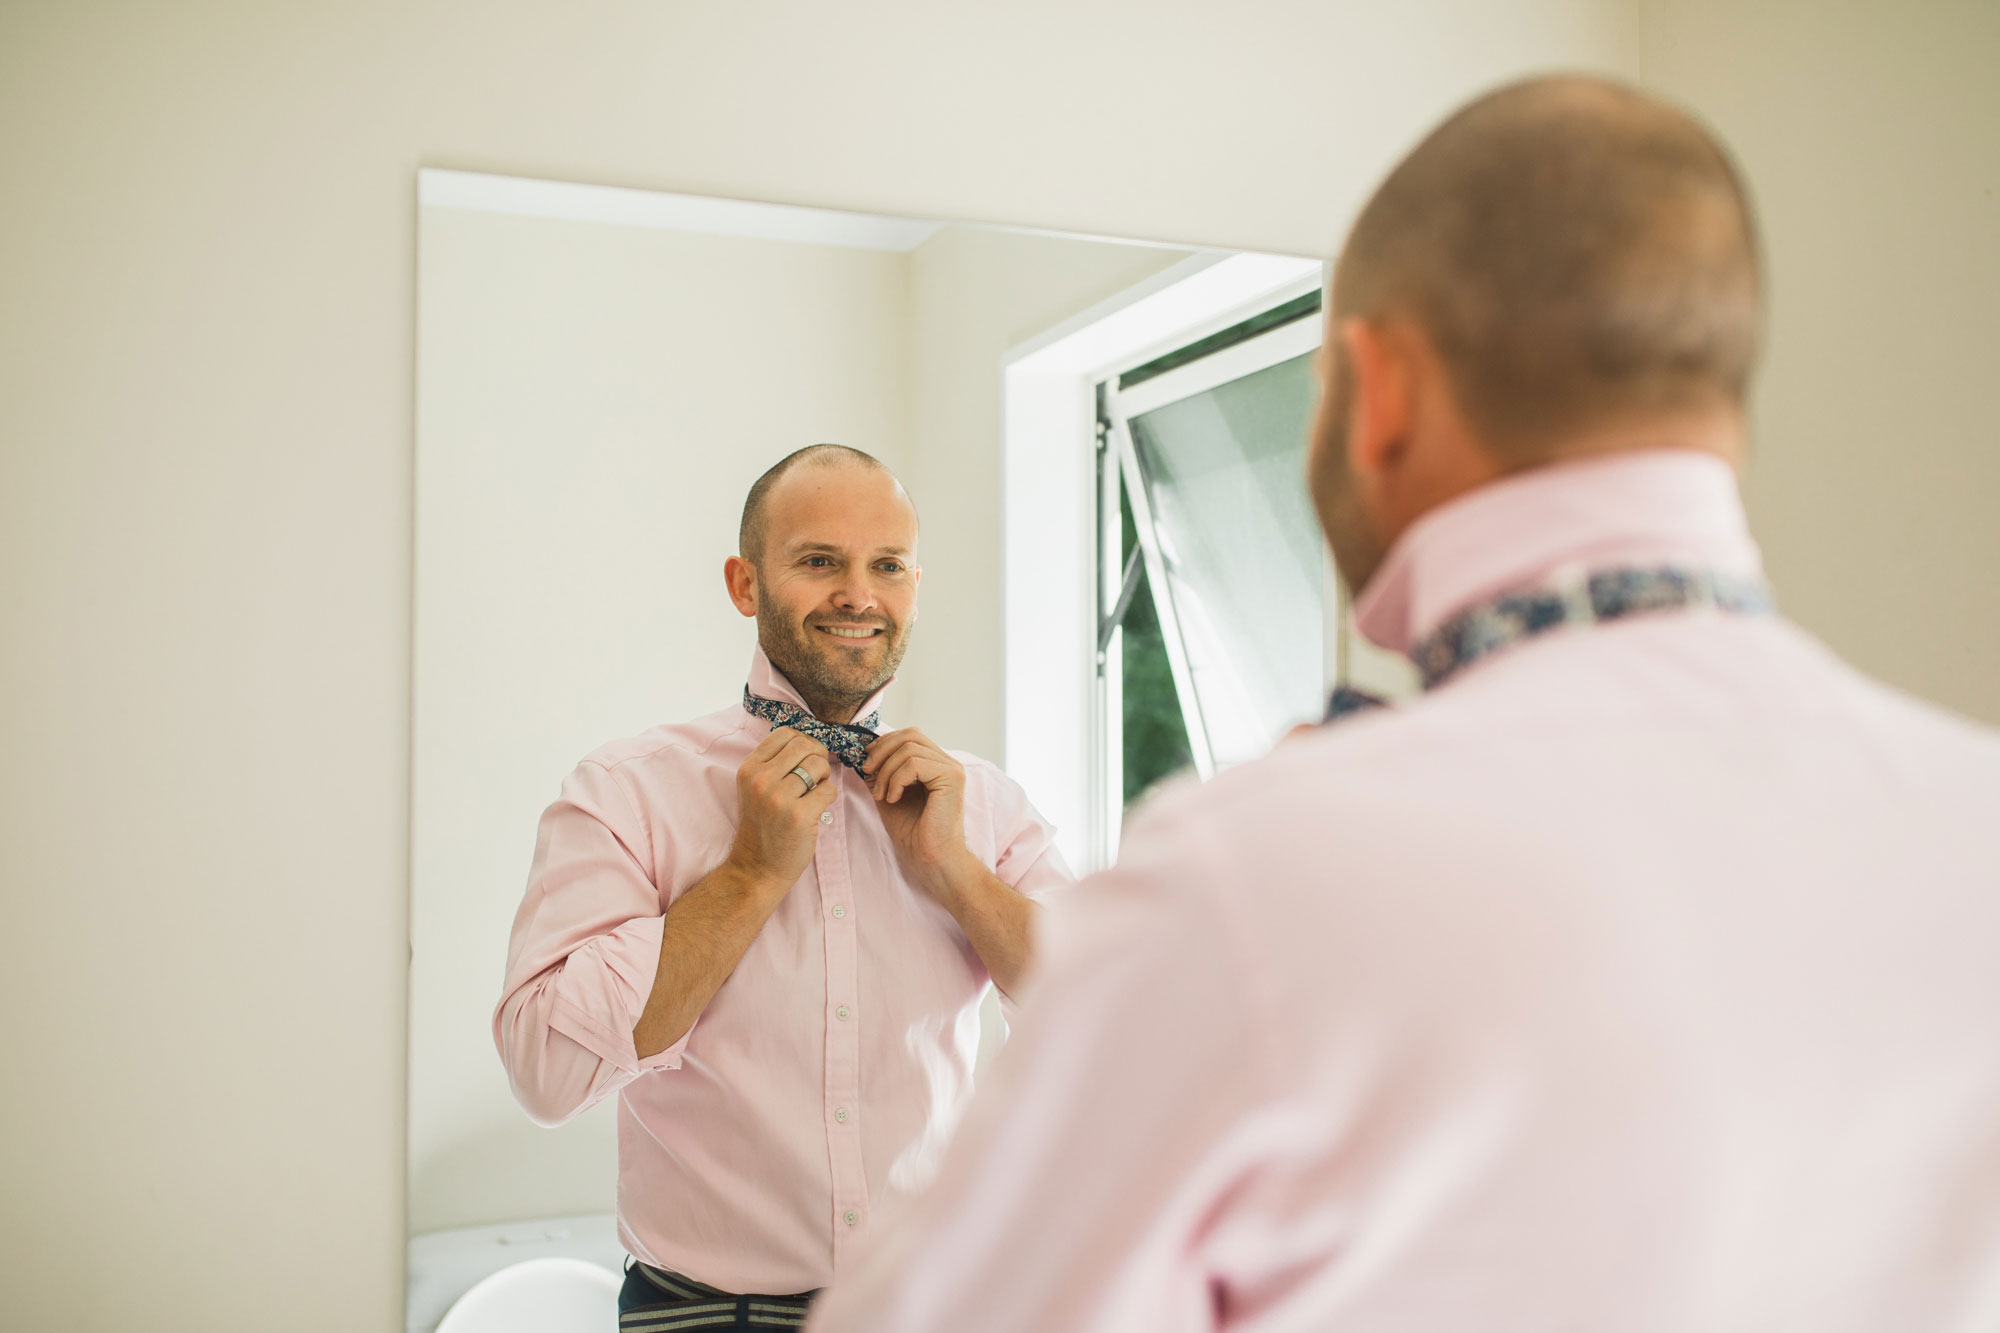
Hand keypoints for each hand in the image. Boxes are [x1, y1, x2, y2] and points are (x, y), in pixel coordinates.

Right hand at [728, 727, 837, 892]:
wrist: (756, 868)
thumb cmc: (762, 826)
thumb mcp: (755, 788)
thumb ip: (775, 764)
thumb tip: (810, 741)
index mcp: (749, 769)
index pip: (785, 733)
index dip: (804, 742)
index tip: (806, 758)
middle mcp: (761, 780)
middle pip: (804, 745)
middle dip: (818, 757)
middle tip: (816, 775)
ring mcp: (779, 798)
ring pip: (818, 765)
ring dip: (824, 777)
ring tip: (815, 792)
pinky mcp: (799, 816)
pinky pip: (829, 790)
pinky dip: (829, 796)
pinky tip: (818, 808)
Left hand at [865, 727, 973, 896]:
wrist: (931, 859)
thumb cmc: (914, 834)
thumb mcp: (889, 796)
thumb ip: (881, 775)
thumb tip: (865, 757)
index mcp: (935, 765)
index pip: (909, 736)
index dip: (884, 744)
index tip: (867, 763)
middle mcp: (947, 763)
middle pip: (910, 735)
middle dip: (882, 751)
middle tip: (867, 773)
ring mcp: (952, 769)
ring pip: (909, 748)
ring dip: (886, 771)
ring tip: (882, 795)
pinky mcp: (951, 778)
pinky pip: (914, 764)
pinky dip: (897, 779)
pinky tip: (893, 799)